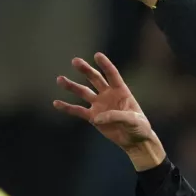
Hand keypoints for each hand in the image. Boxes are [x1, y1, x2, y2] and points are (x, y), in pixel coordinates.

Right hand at [54, 52, 165, 170]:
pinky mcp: (93, 117)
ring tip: (60, 79)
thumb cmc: (139, 127)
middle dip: (85, 70)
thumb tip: (97, 117)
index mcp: (121, 91)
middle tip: (75, 61)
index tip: (97, 55)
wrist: (135, 140)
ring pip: (83, 92)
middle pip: (95, 78)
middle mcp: (108, 94)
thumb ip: (117, 116)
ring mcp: (99, 105)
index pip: (112, 74)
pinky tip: (56, 103)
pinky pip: (78, 111)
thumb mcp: (133, 120)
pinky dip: (67, 108)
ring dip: (72, 86)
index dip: (105, 65)